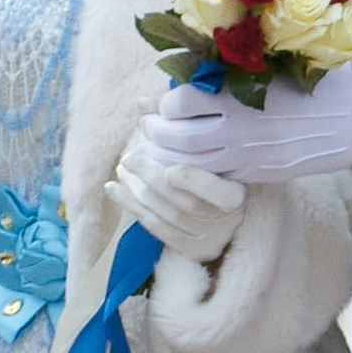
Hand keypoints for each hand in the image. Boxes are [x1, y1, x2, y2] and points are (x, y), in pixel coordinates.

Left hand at [111, 134, 244, 261]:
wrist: (226, 209)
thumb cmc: (215, 167)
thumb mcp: (210, 150)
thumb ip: (184, 128)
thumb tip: (143, 104)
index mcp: (238, 196)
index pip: (217, 191)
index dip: (193, 181)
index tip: (170, 169)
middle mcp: (226, 221)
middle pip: (184, 202)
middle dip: (152, 178)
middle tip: (131, 157)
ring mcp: (207, 238)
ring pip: (165, 214)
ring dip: (136, 191)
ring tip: (122, 169)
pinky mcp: (189, 248)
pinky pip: (154, 227)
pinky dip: (130, 206)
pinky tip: (113, 189)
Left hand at [143, 69, 351, 185]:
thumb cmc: (314, 81)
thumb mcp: (272, 66)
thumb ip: (232, 72)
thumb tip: (188, 73)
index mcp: (241, 93)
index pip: (182, 102)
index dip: (167, 103)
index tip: (167, 103)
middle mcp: (240, 126)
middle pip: (178, 137)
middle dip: (156, 134)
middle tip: (148, 128)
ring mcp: (248, 155)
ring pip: (190, 164)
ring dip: (167, 157)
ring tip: (158, 149)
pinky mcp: (258, 174)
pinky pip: (214, 177)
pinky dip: (193, 173)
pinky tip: (188, 166)